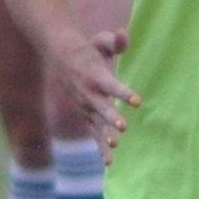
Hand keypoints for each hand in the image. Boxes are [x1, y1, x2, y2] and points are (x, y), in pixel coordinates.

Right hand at [55, 35, 136, 156]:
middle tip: (122, 127)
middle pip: (101, 108)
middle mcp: (89, 94)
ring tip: (114, 145)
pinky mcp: (86, 116)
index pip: (111, 86)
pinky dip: (99, 148)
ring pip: (96, 124)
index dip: (124, 93)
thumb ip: (114, 40)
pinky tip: (108, 162)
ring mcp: (86, 107)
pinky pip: (93, 134)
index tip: (137, 101)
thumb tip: (123, 35)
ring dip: (104, 135)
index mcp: (95, 75)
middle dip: (111, 117)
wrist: (62, 61)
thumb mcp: (100, 40)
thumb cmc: (88, 50)